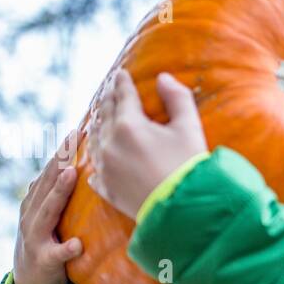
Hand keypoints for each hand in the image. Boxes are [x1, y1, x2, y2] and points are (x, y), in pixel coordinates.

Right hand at [12, 151, 82, 283]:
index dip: (61, 151)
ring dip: (58, 192)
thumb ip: (60, 193)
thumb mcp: (51, 215)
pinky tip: (77, 244)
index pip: (50, 172)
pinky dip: (65, 249)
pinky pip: (56, 254)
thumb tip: (78, 163)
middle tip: (73, 139)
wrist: (29, 283)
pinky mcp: (44, 260)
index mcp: (36, 202)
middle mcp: (32, 215)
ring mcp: (35, 237)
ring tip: (72, 174)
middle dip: (59, 160)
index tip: (75, 130)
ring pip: (46, 211)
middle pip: (46, 183)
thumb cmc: (48, 243)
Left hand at [88, 69, 207, 220]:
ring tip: (100, 118)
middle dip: (107, 99)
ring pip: (94, 140)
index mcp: (129, 125)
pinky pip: (94, 170)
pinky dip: (95, 159)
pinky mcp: (107, 189)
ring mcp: (105, 168)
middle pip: (105, 114)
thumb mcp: (189, 128)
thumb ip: (177, 98)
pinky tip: (95, 159)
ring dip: (97, 126)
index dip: (122, 82)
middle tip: (108, 89)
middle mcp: (110, 144)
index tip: (120, 73)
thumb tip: (163, 78)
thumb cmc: (189, 166)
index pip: (123, 95)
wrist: (183, 210)